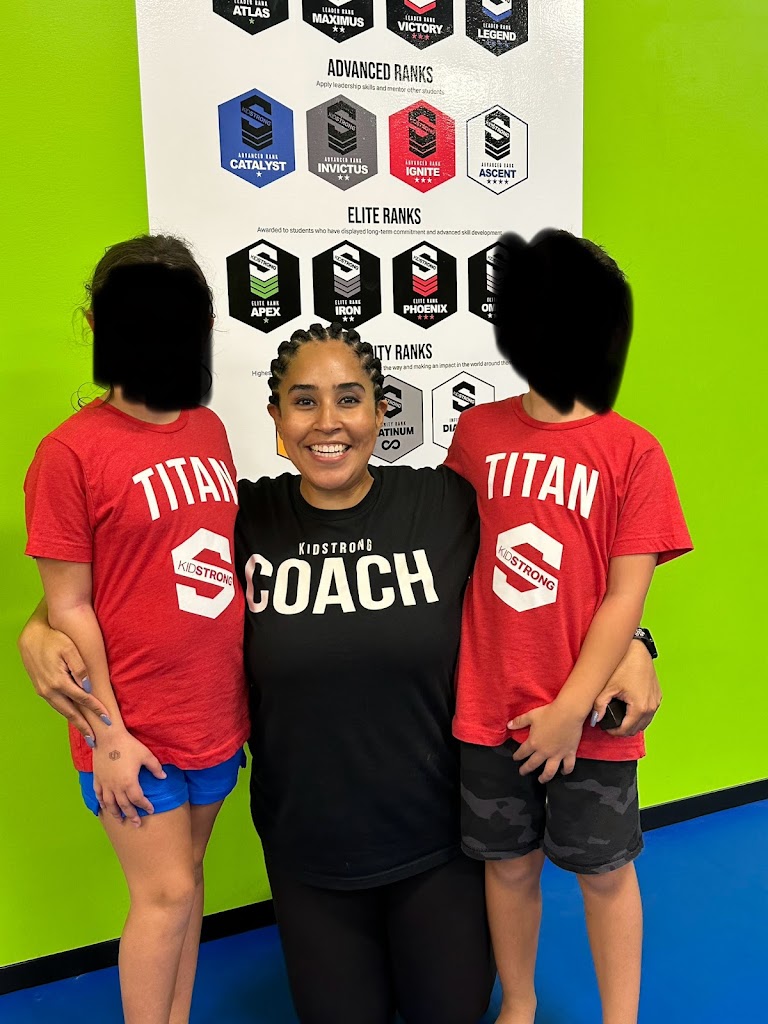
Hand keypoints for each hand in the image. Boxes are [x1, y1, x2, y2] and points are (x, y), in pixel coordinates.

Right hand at [18, 616, 109, 740]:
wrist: (31, 637)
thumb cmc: (54, 639)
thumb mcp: (69, 648)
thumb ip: (79, 667)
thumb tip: (87, 686)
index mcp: (59, 682)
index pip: (83, 700)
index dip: (96, 710)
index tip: (108, 719)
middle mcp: (49, 690)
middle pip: (71, 713)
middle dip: (84, 726)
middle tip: (96, 740)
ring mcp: (43, 691)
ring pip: (62, 711)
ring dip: (75, 722)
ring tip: (86, 733)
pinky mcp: (41, 689)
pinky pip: (56, 705)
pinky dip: (67, 713)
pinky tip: (74, 716)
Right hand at [93, 731, 166, 826]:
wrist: (107, 737)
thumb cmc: (128, 745)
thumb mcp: (146, 755)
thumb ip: (155, 767)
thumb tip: (163, 777)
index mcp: (129, 782)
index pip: (138, 799)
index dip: (145, 806)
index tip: (151, 810)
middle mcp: (116, 787)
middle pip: (124, 806)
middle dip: (131, 816)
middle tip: (136, 824)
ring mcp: (105, 784)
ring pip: (110, 804)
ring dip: (115, 813)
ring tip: (120, 820)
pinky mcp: (97, 779)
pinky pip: (98, 795)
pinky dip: (101, 803)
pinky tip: (104, 807)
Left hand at [508, 702, 583, 782]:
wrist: (568, 713)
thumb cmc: (548, 713)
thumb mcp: (531, 716)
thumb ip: (519, 722)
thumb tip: (508, 726)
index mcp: (533, 743)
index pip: (522, 752)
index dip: (517, 756)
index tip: (515, 758)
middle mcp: (544, 752)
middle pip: (533, 764)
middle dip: (526, 769)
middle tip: (522, 772)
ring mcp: (557, 755)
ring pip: (550, 771)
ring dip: (544, 777)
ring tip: (541, 780)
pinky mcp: (569, 753)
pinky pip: (568, 766)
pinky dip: (566, 771)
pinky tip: (563, 772)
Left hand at [591, 640, 661, 736]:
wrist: (637, 650)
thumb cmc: (623, 666)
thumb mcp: (608, 686)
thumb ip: (599, 705)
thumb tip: (595, 719)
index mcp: (640, 707)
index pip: (626, 730)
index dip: (613, 732)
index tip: (604, 727)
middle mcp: (652, 707)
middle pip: (636, 729)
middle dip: (623, 729)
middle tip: (609, 723)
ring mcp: (656, 701)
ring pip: (644, 722)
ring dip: (632, 724)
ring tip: (618, 718)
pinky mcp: (658, 696)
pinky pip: (650, 713)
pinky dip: (640, 716)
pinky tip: (629, 710)